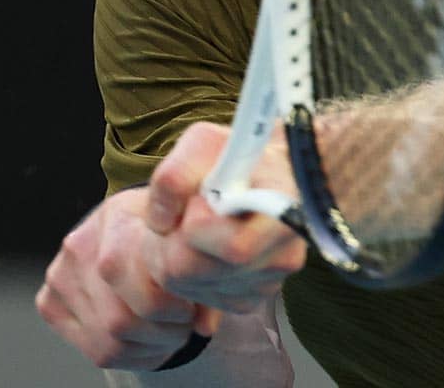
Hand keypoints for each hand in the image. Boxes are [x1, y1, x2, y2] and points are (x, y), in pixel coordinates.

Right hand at [35, 186, 215, 369]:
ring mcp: (60, 277)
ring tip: (168, 332)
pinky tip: (148, 341)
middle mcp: (80, 246)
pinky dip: (132, 355)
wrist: (127, 224)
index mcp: (117, 218)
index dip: (172, 308)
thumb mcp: (187, 236)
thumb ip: (200, 273)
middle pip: (123, 319)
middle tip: (182, 325)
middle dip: (163, 332)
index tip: (190, 309)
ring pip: (111, 341)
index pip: (140, 281)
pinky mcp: (51, 305)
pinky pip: (97, 351)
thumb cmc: (160, 231)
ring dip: (150, 347)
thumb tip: (207, 324)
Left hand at [141, 122, 307, 314]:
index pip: (233, 248)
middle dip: (170, 241)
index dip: (196, 225)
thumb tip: (159, 222)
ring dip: (172, 256)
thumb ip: (175, 176)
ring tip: (188, 225)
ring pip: (190, 288)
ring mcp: (267, 284)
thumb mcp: (205, 144)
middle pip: (198, 272)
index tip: (196, 198)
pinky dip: (186, 273)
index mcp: (284, 214)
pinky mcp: (249, 299)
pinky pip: (198, 298)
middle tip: (178, 213)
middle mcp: (283, 257)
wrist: (266, 176)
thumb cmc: (238, 157)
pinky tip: (199, 245)